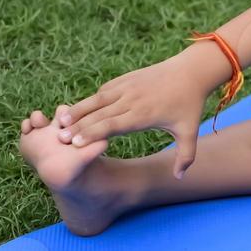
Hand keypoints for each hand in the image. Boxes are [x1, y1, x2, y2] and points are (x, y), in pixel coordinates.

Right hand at [53, 51, 220, 179]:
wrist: (191, 72)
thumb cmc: (190, 104)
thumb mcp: (190, 132)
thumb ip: (185, 156)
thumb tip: (179, 179)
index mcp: (144, 115)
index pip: (113, 125)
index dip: (93, 134)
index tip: (75, 144)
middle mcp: (132, 100)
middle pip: (100, 114)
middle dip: (79, 126)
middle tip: (60, 138)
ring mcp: (127, 87)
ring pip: (97, 100)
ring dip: (79, 110)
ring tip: (60, 121)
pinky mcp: (126, 79)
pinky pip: (104, 91)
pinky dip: (91, 100)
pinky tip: (78, 110)